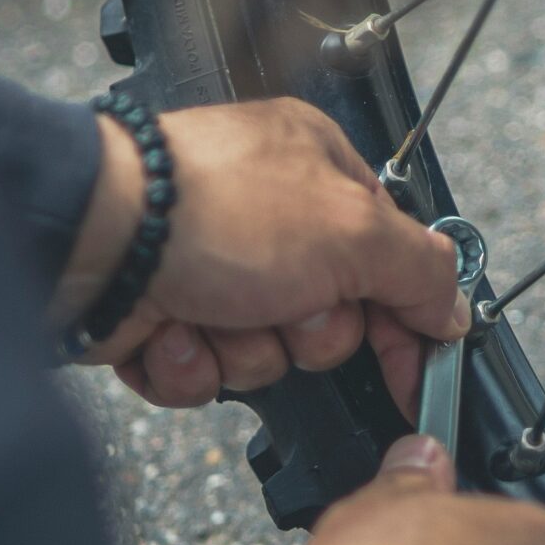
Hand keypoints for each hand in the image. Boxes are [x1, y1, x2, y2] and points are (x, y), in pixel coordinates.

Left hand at [56, 100, 468, 414]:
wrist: (92, 238)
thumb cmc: (209, 207)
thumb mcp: (351, 230)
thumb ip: (418, 271)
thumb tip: (452, 306)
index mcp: (319, 171)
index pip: (389, 260)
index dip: (405, 321)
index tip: (417, 370)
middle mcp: (265, 216)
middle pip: (328, 320)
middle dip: (304, 332)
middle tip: (282, 304)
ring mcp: (208, 266)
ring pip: (263, 355)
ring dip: (240, 349)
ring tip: (209, 311)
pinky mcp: (159, 313)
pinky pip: (201, 372)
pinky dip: (185, 362)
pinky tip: (167, 328)